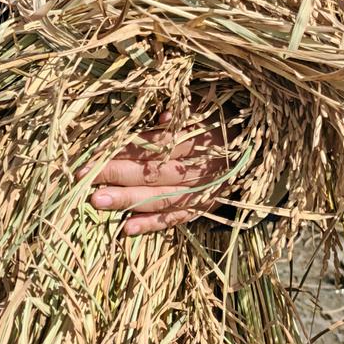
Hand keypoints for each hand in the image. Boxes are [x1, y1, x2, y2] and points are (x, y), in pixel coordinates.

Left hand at [78, 122, 226, 236]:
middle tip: (83, 179)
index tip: (93, 153)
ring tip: (96, 202)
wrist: (260, 156)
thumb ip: (184, 116)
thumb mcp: (208, 113)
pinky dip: (151, 225)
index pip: (155, 145)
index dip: (124, 149)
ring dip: (127, 201)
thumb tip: (162, 119)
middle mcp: (200, 169)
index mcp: (201, 140)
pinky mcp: (203, 209)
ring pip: (160, 198)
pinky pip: (175, 220)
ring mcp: (202, 192)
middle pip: (153, 172)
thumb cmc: (223, 128)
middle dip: (116, 175)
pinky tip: (126, 229)